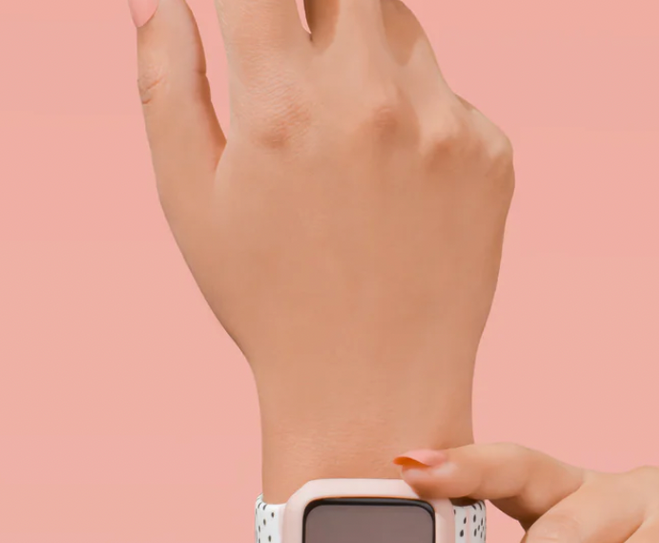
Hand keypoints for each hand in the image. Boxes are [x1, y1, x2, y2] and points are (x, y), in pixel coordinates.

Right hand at [131, 0, 513, 451]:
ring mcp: (444, 125)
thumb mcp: (191, 201)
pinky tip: (394, 180)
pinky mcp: (492, 154)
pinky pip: (449, 93)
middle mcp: (372, 100)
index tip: (253, 18)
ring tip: (342, 128)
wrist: (374, 388)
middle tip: (296, 48)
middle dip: (313, 3)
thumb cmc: (269, 302)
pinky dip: (417, 110)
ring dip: (363, 47)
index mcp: (283, 106)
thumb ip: (166, 83)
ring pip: (400, 25)